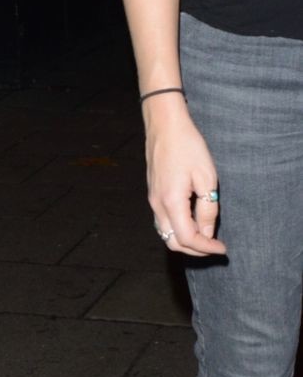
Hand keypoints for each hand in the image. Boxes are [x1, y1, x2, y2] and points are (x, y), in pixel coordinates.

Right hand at [144, 98, 225, 256]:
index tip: (223, 248)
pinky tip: (192, 222)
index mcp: (171, 202)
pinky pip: (163, 222)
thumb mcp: (206, 177)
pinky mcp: (153, 194)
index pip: (187, 238)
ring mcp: (153, 200)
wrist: (165, 126)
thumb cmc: (187, 146)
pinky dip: (177, 230)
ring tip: (206, 236)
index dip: (206, 248)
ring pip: (166, 234)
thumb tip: (208, 232)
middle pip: (173, 242)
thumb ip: (207, 208)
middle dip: (195, 250)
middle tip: (215, 246)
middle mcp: (158, 205)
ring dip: (185, 241)